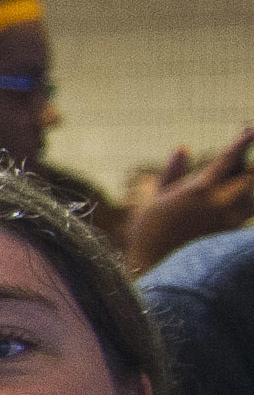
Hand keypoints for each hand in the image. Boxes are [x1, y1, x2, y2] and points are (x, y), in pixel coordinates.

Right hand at [125, 129, 253, 269]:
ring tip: (235, 181)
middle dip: (249, 167)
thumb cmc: (150, 229)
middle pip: (250, 176)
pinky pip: (246, 213)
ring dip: (247, 186)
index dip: (243, 142)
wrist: (156, 265)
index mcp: (199, 188)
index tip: (250, 130)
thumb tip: (183, 149)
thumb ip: (173, 172)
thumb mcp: (156, 196)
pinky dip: (244, 203)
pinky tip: (233, 202)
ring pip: (252, 196)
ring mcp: (228, 219)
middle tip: (243, 161)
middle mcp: (220, 202)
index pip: (230, 158)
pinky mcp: (231, 234)